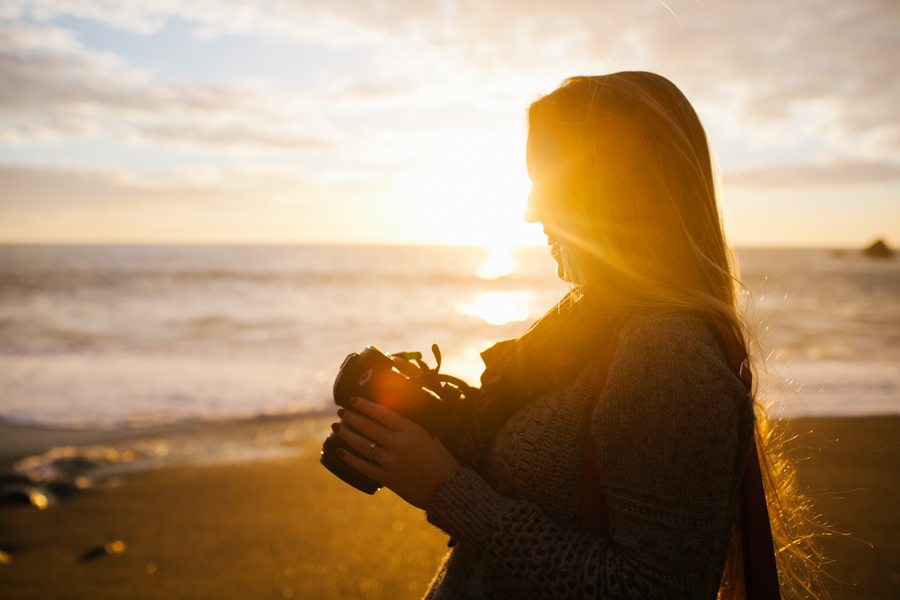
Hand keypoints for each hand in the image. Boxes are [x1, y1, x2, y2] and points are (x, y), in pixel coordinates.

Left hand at [332, 397, 461, 509]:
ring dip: (347, 435)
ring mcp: (392, 462)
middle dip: (352, 417)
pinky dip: (351, 459)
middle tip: (341, 411)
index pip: (383, 413)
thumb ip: (413, 430)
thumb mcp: (431, 438)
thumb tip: (396, 420)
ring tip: (336, 427)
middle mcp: (400, 444)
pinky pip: (364, 467)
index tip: (354, 399)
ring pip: (363, 445)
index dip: (366, 405)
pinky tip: (341, 451)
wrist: (448, 490)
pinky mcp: (388, 479)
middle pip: (369, 427)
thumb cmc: (443, 463)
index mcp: (412, 431)